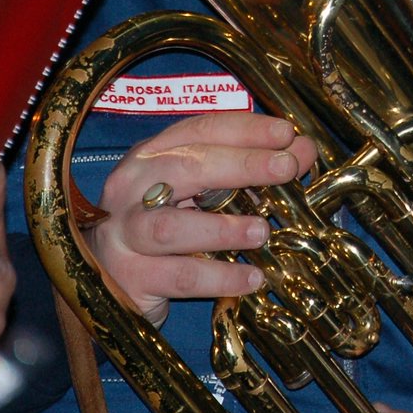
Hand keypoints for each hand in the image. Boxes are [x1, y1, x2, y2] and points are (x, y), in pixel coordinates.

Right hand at [85, 112, 317, 324]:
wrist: (109, 284)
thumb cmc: (164, 229)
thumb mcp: (204, 193)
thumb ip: (250, 171)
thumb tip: (303, 150)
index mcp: (151, 157)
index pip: (199, 130)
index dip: (245, 129)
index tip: (286, 133)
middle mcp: (131, 189)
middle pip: (185, 167)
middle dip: (241, 164)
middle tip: (286, 167)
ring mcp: (125, 234)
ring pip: (171, 227)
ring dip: (222, 228)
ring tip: (262, 231)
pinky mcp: (130, 278)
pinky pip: (179, 277)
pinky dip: (220, 277)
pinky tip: (253, 278)